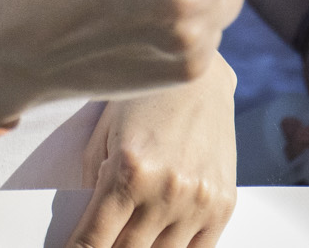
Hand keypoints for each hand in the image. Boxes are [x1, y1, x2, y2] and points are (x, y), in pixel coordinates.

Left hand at [69, 60, 238, 247]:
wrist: (198, 78)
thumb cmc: (143, 100)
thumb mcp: (104, 135)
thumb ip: (93, 183)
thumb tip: (85, 227)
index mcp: (129, 171)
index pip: (95, 239)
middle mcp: (166, 190)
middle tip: (98, 245)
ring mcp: (198, 200)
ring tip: (129, 238)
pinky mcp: (223, 204)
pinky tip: (158, 242)